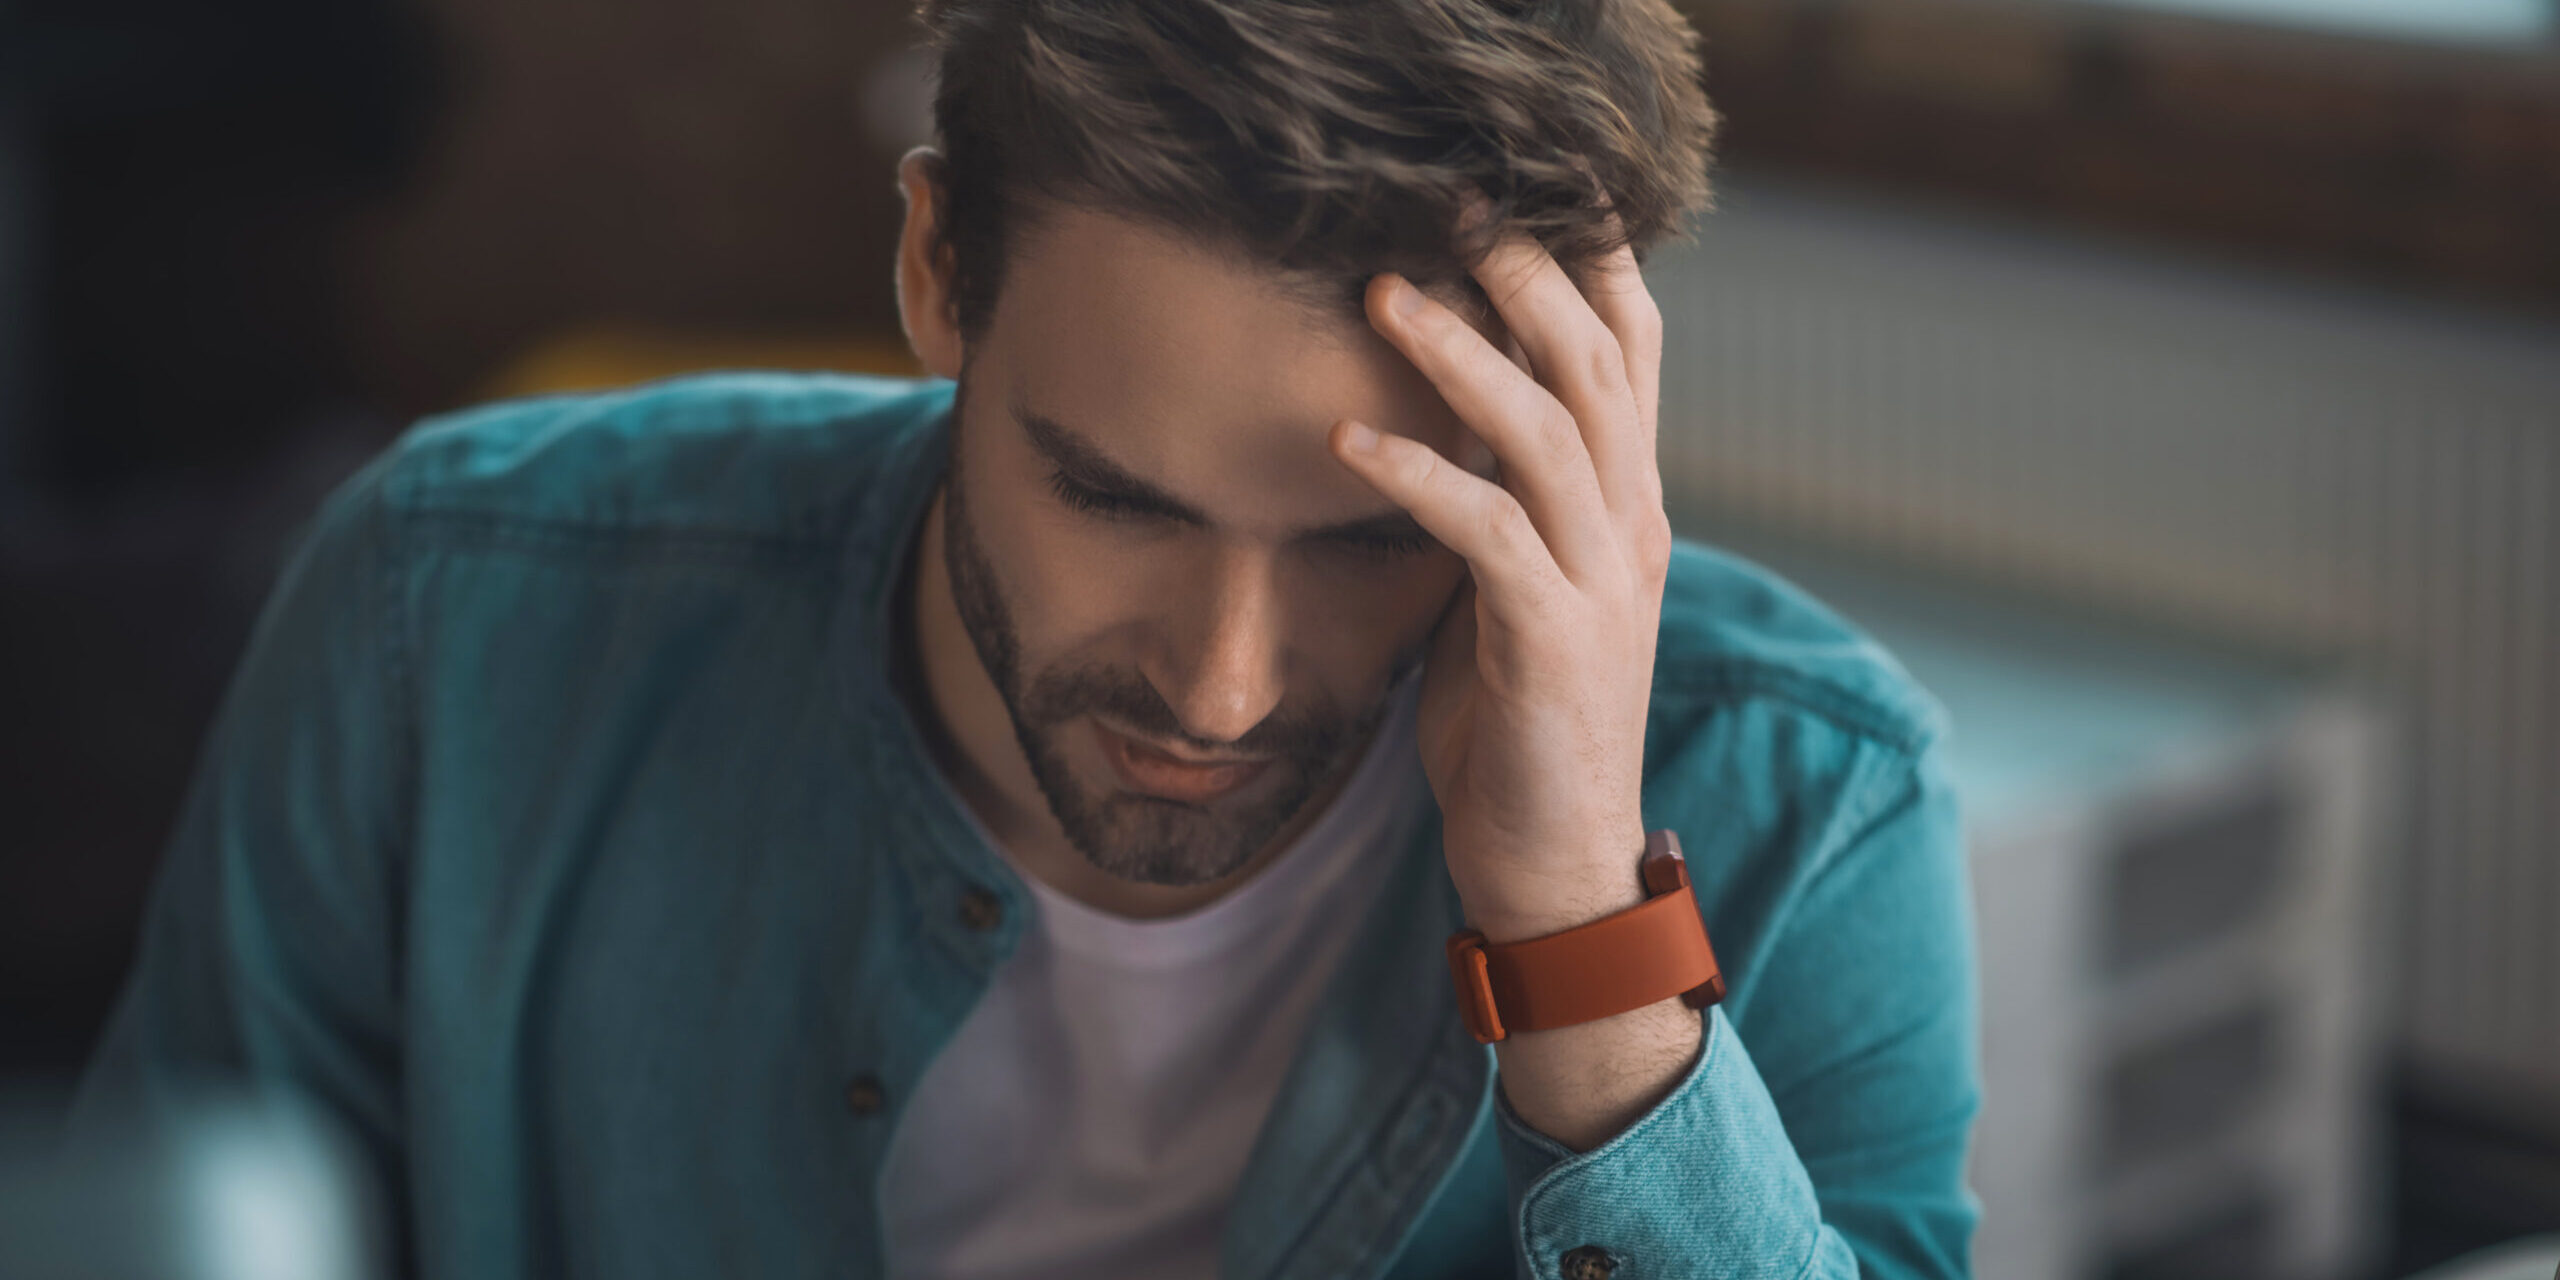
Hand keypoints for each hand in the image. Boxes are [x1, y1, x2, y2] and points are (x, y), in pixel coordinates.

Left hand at [1329, 197, 1671, 943]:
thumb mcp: (1519, 589)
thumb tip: (1444, 413)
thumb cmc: (1520, 723)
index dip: (1588, 263)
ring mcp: (1599, 583)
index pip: (1631, 354)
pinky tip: (1351, 438)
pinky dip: (1419, 475)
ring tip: (1385, 292)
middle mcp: (1630, 528)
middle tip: (1450, 205)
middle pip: (1596, 364)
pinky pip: (1488, 533)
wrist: (1555, 862)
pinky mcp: (1551, 641)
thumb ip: (1506, 500)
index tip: (1522, 191)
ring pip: (1547, 432)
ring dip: (1462, 355)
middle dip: (1526, 273)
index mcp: (1626, 507)